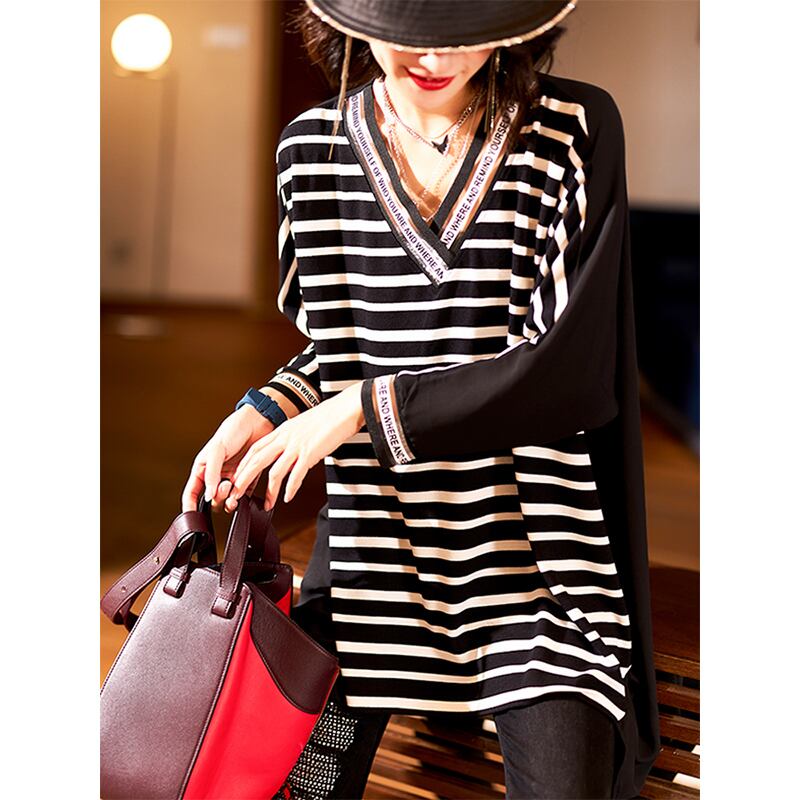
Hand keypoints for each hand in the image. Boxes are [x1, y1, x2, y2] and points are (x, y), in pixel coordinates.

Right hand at [181, 405, 273, 512]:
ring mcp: (232, 477)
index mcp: (203, 468)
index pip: (192, 492)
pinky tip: (247, 495)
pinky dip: (246, 498)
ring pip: (228, 499)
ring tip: (236, 490)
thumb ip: (211, 473)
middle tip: (226, 486)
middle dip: (217, 497)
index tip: (193, 518)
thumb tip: (208, 495)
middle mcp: (217, 475)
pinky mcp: (247, 477)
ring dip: (231, 500)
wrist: (258, 422)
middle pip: (212, 498)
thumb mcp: (217, 450)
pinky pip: (245, 494)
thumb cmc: (234, 429)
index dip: (190, 507)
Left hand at [226, 380, 365, 511]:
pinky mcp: (309, 453)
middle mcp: (285, 438)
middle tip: (237, 494)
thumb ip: (289, 439)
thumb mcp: (300, 426)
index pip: (255, 449)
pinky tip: (288, 497)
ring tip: (267, 504)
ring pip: (275, 472)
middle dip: (244, 480)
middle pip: (257, 461)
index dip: (243, 465)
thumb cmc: (326, 418)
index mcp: (281, 431)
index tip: (237, 478)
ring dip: (269, 491)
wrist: (343, 410)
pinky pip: (296, 475)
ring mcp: (296, 446)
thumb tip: (284, 453)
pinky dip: (290, 489)